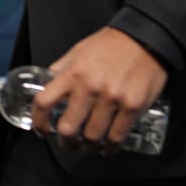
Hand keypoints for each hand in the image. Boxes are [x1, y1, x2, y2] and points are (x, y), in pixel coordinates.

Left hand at [33, 26, 168, 153]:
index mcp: (73, 74)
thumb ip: (63, 68)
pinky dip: (111, 148)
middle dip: (66, 142)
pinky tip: (108, 148)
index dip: (39, 122)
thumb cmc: (112, 44)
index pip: (44, 102)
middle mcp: (90, 88)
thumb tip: (48, 83)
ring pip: (93, 137)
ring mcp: (112, 98)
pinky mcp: (133, 106)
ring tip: (90, 147)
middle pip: (68, 128)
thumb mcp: (79, 50)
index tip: (42, 131)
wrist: (146, 37)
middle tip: (69, 143)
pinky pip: (117, 136)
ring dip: (89, 147)